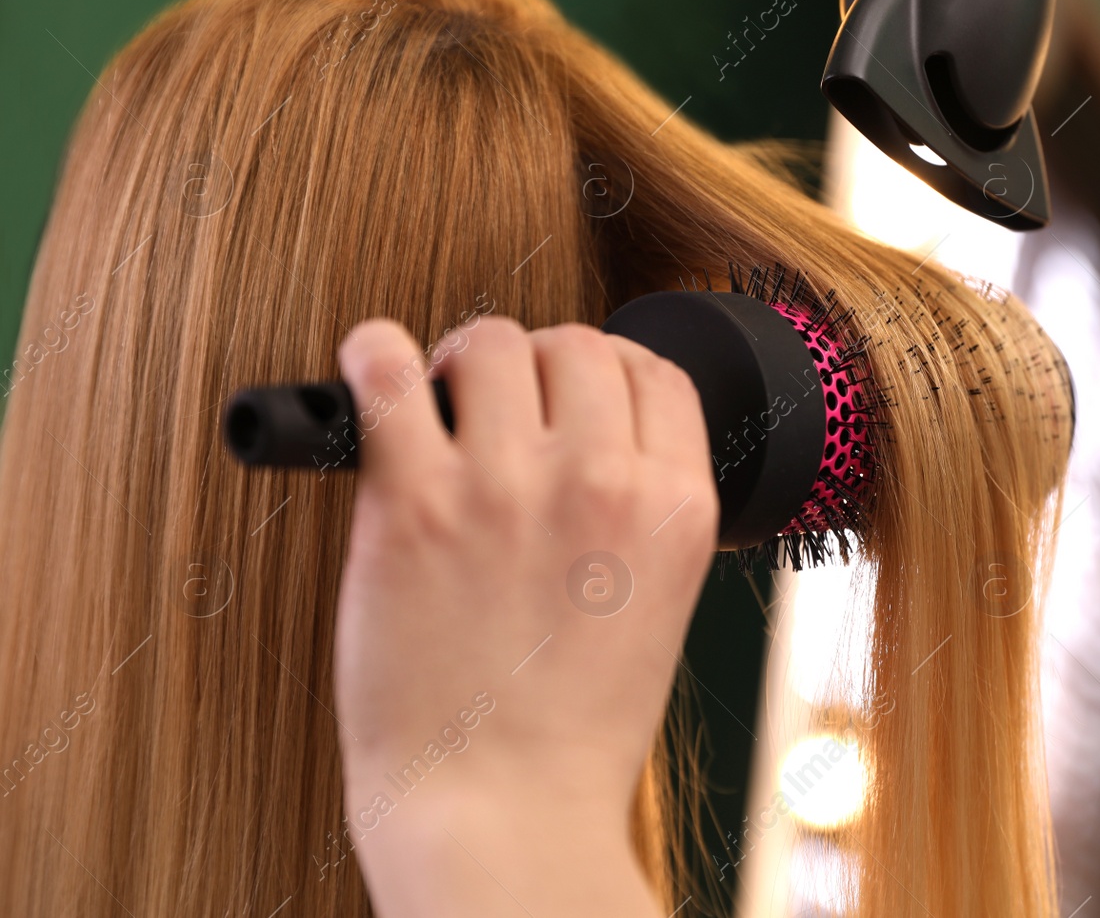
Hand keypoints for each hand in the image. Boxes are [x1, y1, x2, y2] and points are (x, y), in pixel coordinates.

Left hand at [331, 316, 717, 916]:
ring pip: (490, 342)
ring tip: (439, 405)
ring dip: (462, 362)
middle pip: (576, 345)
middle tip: (498, 405)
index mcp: (676, 508)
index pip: (656, 371)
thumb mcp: (659, 602)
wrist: (504, 810)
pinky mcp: (413, 502)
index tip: (573, 385)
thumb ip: (637, 509)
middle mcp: (602, 480)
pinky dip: (372, 356)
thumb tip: (585, 432)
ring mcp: (507, 485)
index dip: (609, 367)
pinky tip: (371, 376)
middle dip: (536, 364)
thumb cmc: (573, 729)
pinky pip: (386, 372)